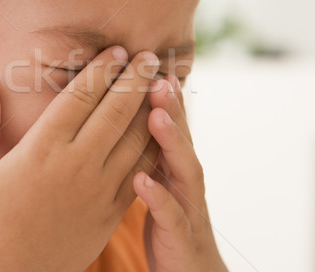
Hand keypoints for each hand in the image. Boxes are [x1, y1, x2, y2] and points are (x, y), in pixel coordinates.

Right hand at [0, 47, 160, 271]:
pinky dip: (153, 145)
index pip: (81, 96)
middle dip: (135, 79)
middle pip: (114, 110)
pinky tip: (159, 129)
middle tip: (149, 55)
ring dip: (151, 107)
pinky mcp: (113, 209)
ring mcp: (99, 188)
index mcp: (42, 149)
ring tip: (162, 84)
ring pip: (134, 138)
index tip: (118, 51)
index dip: (102, 69)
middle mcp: (76, 163)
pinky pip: (140, 170)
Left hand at [133, 76, 227, 271]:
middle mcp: (185, 178)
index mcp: (173, 163)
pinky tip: (140, 180)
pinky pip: (171, 213)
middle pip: (179, 137)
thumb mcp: (157, 177)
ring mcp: (187, 205)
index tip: (144, 63)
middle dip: (170, 106)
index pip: (168, 123)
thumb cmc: (166, 217)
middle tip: (155, 77)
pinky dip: (158, 196)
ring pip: (184, 168)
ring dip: (171, 141)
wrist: (188, 269)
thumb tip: (126, 113)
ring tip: (155, 116)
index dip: (159, 95)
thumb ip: (147, 148)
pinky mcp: (180, 234)